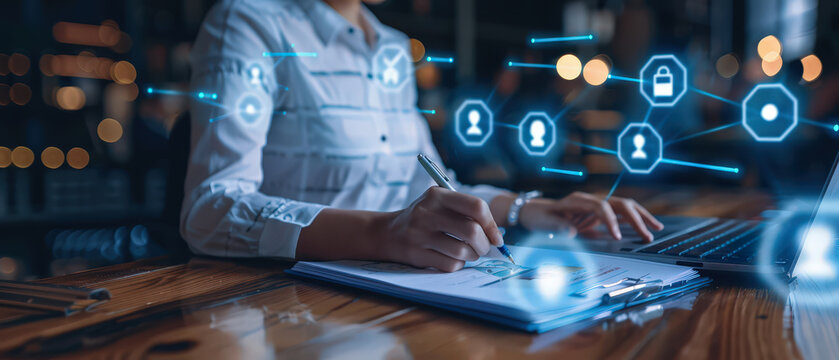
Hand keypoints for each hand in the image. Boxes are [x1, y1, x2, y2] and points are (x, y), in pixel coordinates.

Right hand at [372, 187, 503, 271]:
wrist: (389, 233)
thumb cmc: (425, 218)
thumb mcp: (440, 203)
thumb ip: (467, 212)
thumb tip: (496, 237)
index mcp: (437, 195)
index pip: (476, 206)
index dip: (491, 224)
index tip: (496, 237)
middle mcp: (426, 213)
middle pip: (472, 231)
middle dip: (484, 244)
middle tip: (484, 248)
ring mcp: (419, 235)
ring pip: (463, 251)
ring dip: (472, 256)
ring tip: (468, 253)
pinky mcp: (416, 254)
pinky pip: (450, 265)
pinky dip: (458, 265)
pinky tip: (452, 258)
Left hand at [517, 192, 662, 241]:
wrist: (534, 211)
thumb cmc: (540, 216)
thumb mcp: (545, 222)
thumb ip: (558, 226)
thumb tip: (571, 232)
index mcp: (578, 200)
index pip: (602, 207)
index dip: (612, 221)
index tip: (618, 236)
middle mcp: (590, 201)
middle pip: (619, 204)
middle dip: (636, 218)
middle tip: (648, 234)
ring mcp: (595, 206)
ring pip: (624, 207)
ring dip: (641, 217)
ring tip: (656, 228)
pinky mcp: (598, 214)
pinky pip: (619, 215)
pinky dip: (633, 221)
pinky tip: (645, 229)